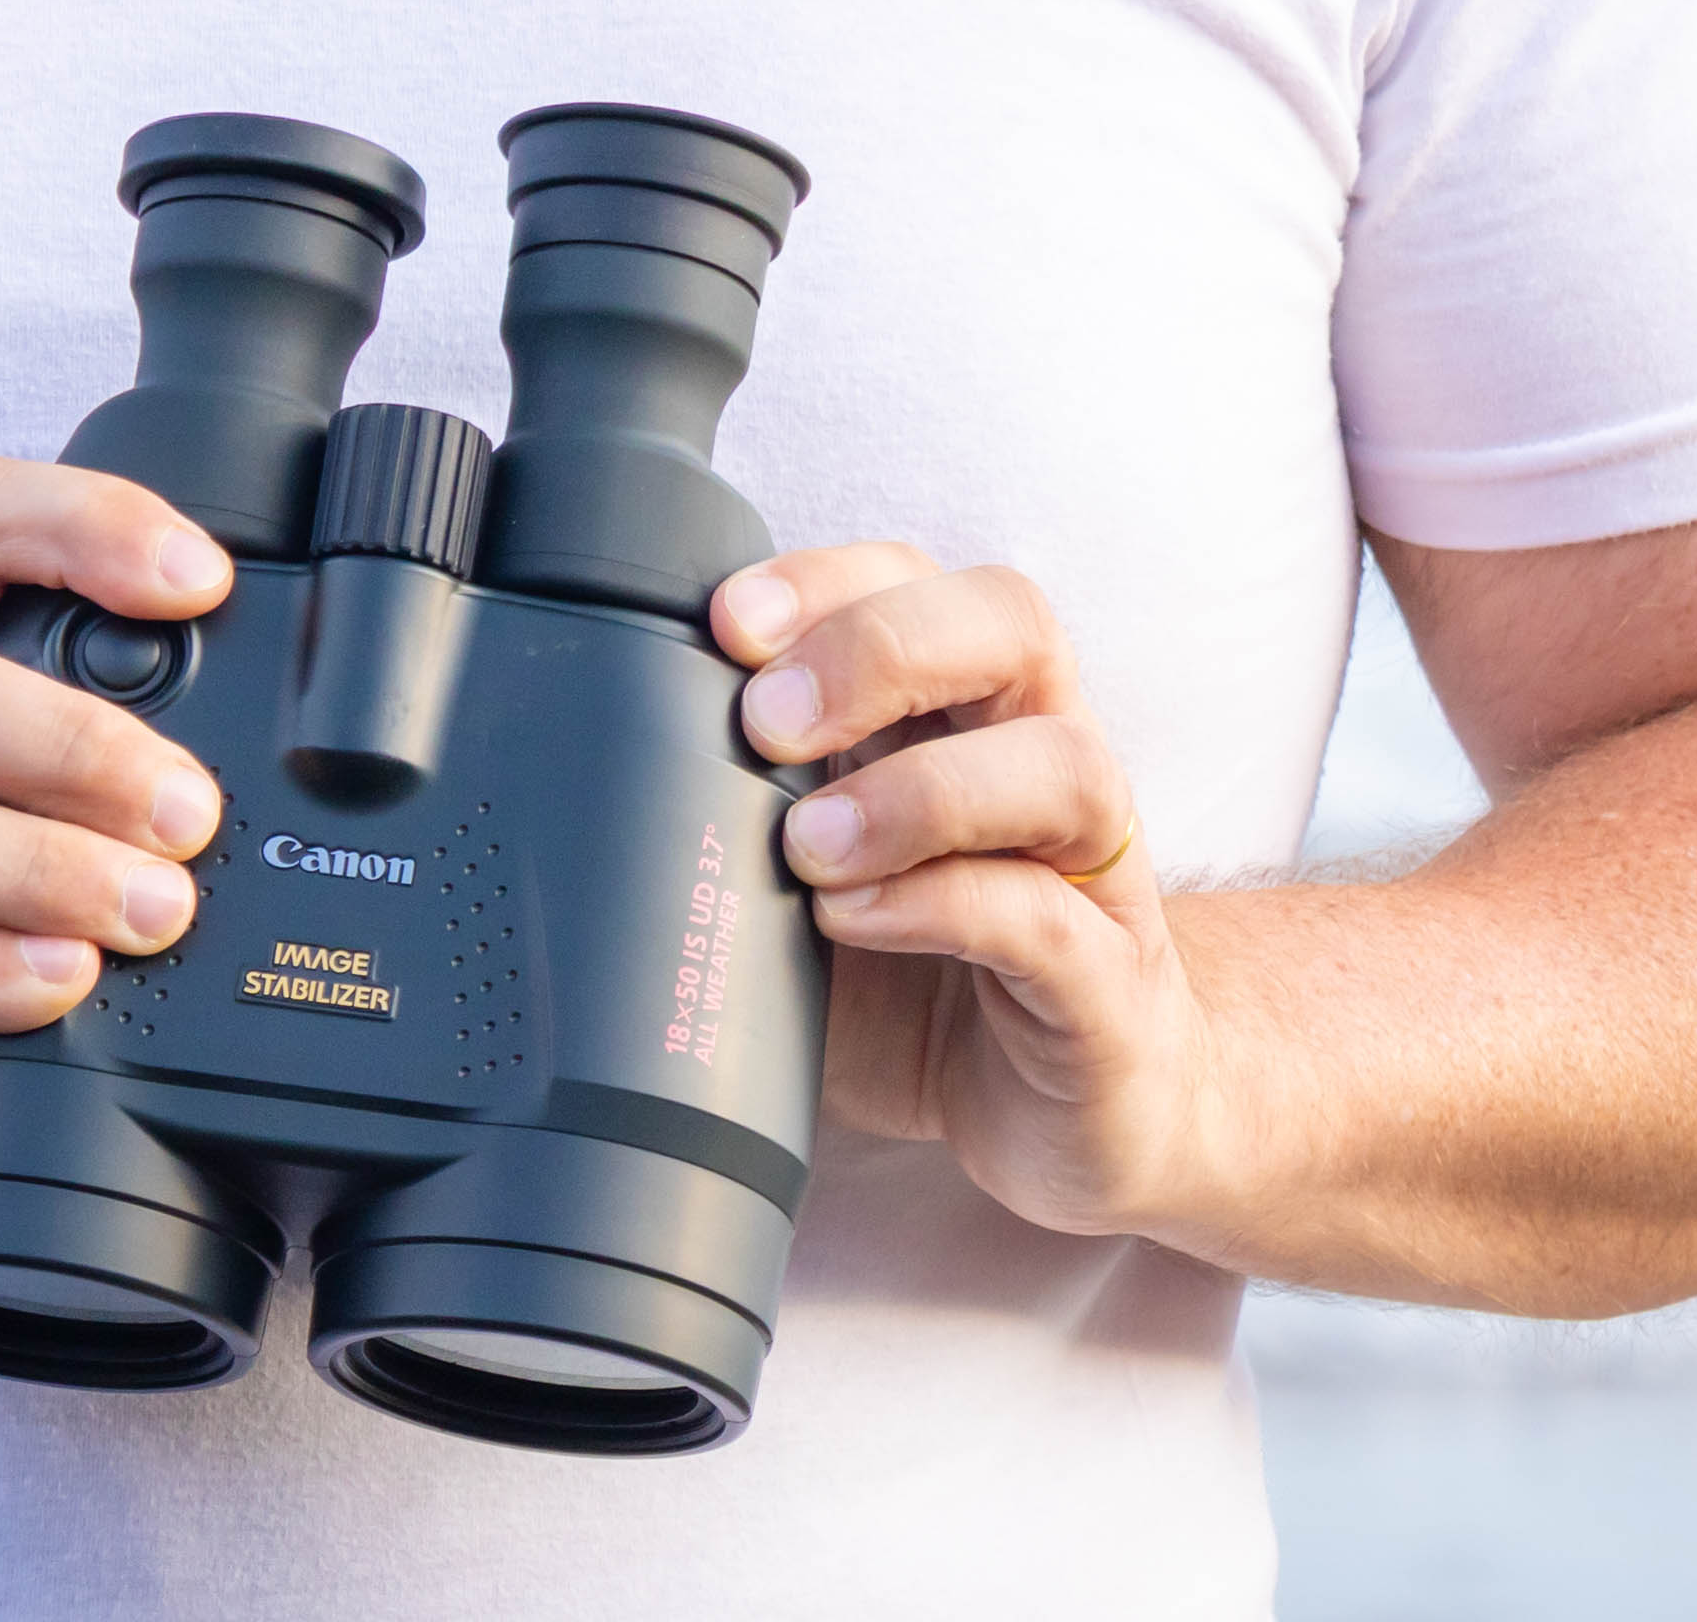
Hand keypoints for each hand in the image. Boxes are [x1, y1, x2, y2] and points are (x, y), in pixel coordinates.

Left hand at [715, 545, 1246, 1241]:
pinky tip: (857, 920)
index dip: (828, 578)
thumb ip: (743, 821)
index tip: (724, 622)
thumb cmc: (932, 982)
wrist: (1077, 1118)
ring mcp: (1095, 877)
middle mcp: (1046, 767)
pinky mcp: (1110, 992)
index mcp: (970, 715)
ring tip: (808, 848)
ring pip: (1062, 764)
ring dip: (917, 790)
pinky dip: (945, 906)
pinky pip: (1051, 921)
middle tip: (763, 722)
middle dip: (875, 647)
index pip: (920, 581)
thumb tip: (585, 783)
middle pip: (1013, 624)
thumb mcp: (816, 882)